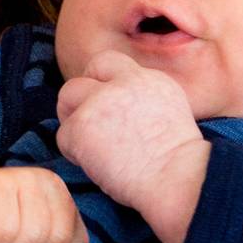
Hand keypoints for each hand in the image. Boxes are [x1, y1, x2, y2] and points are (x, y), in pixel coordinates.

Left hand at [55, 52, 208, 242]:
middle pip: (81, 76)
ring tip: (90, 148)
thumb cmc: (178, 164)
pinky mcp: (82, 126)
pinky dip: (73, 153)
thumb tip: (117, 111)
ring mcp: (100, 102)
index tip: (100, 103)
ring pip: (67, 99)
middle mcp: (123, 83)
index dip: (98, 82)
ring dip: (72, 122)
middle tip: (85, 126)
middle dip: (77, 100)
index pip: (108, 62)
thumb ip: (142, 101)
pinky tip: (95, 166)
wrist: (177, 180)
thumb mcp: (170, 114)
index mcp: (148, 79)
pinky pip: (63, 136)